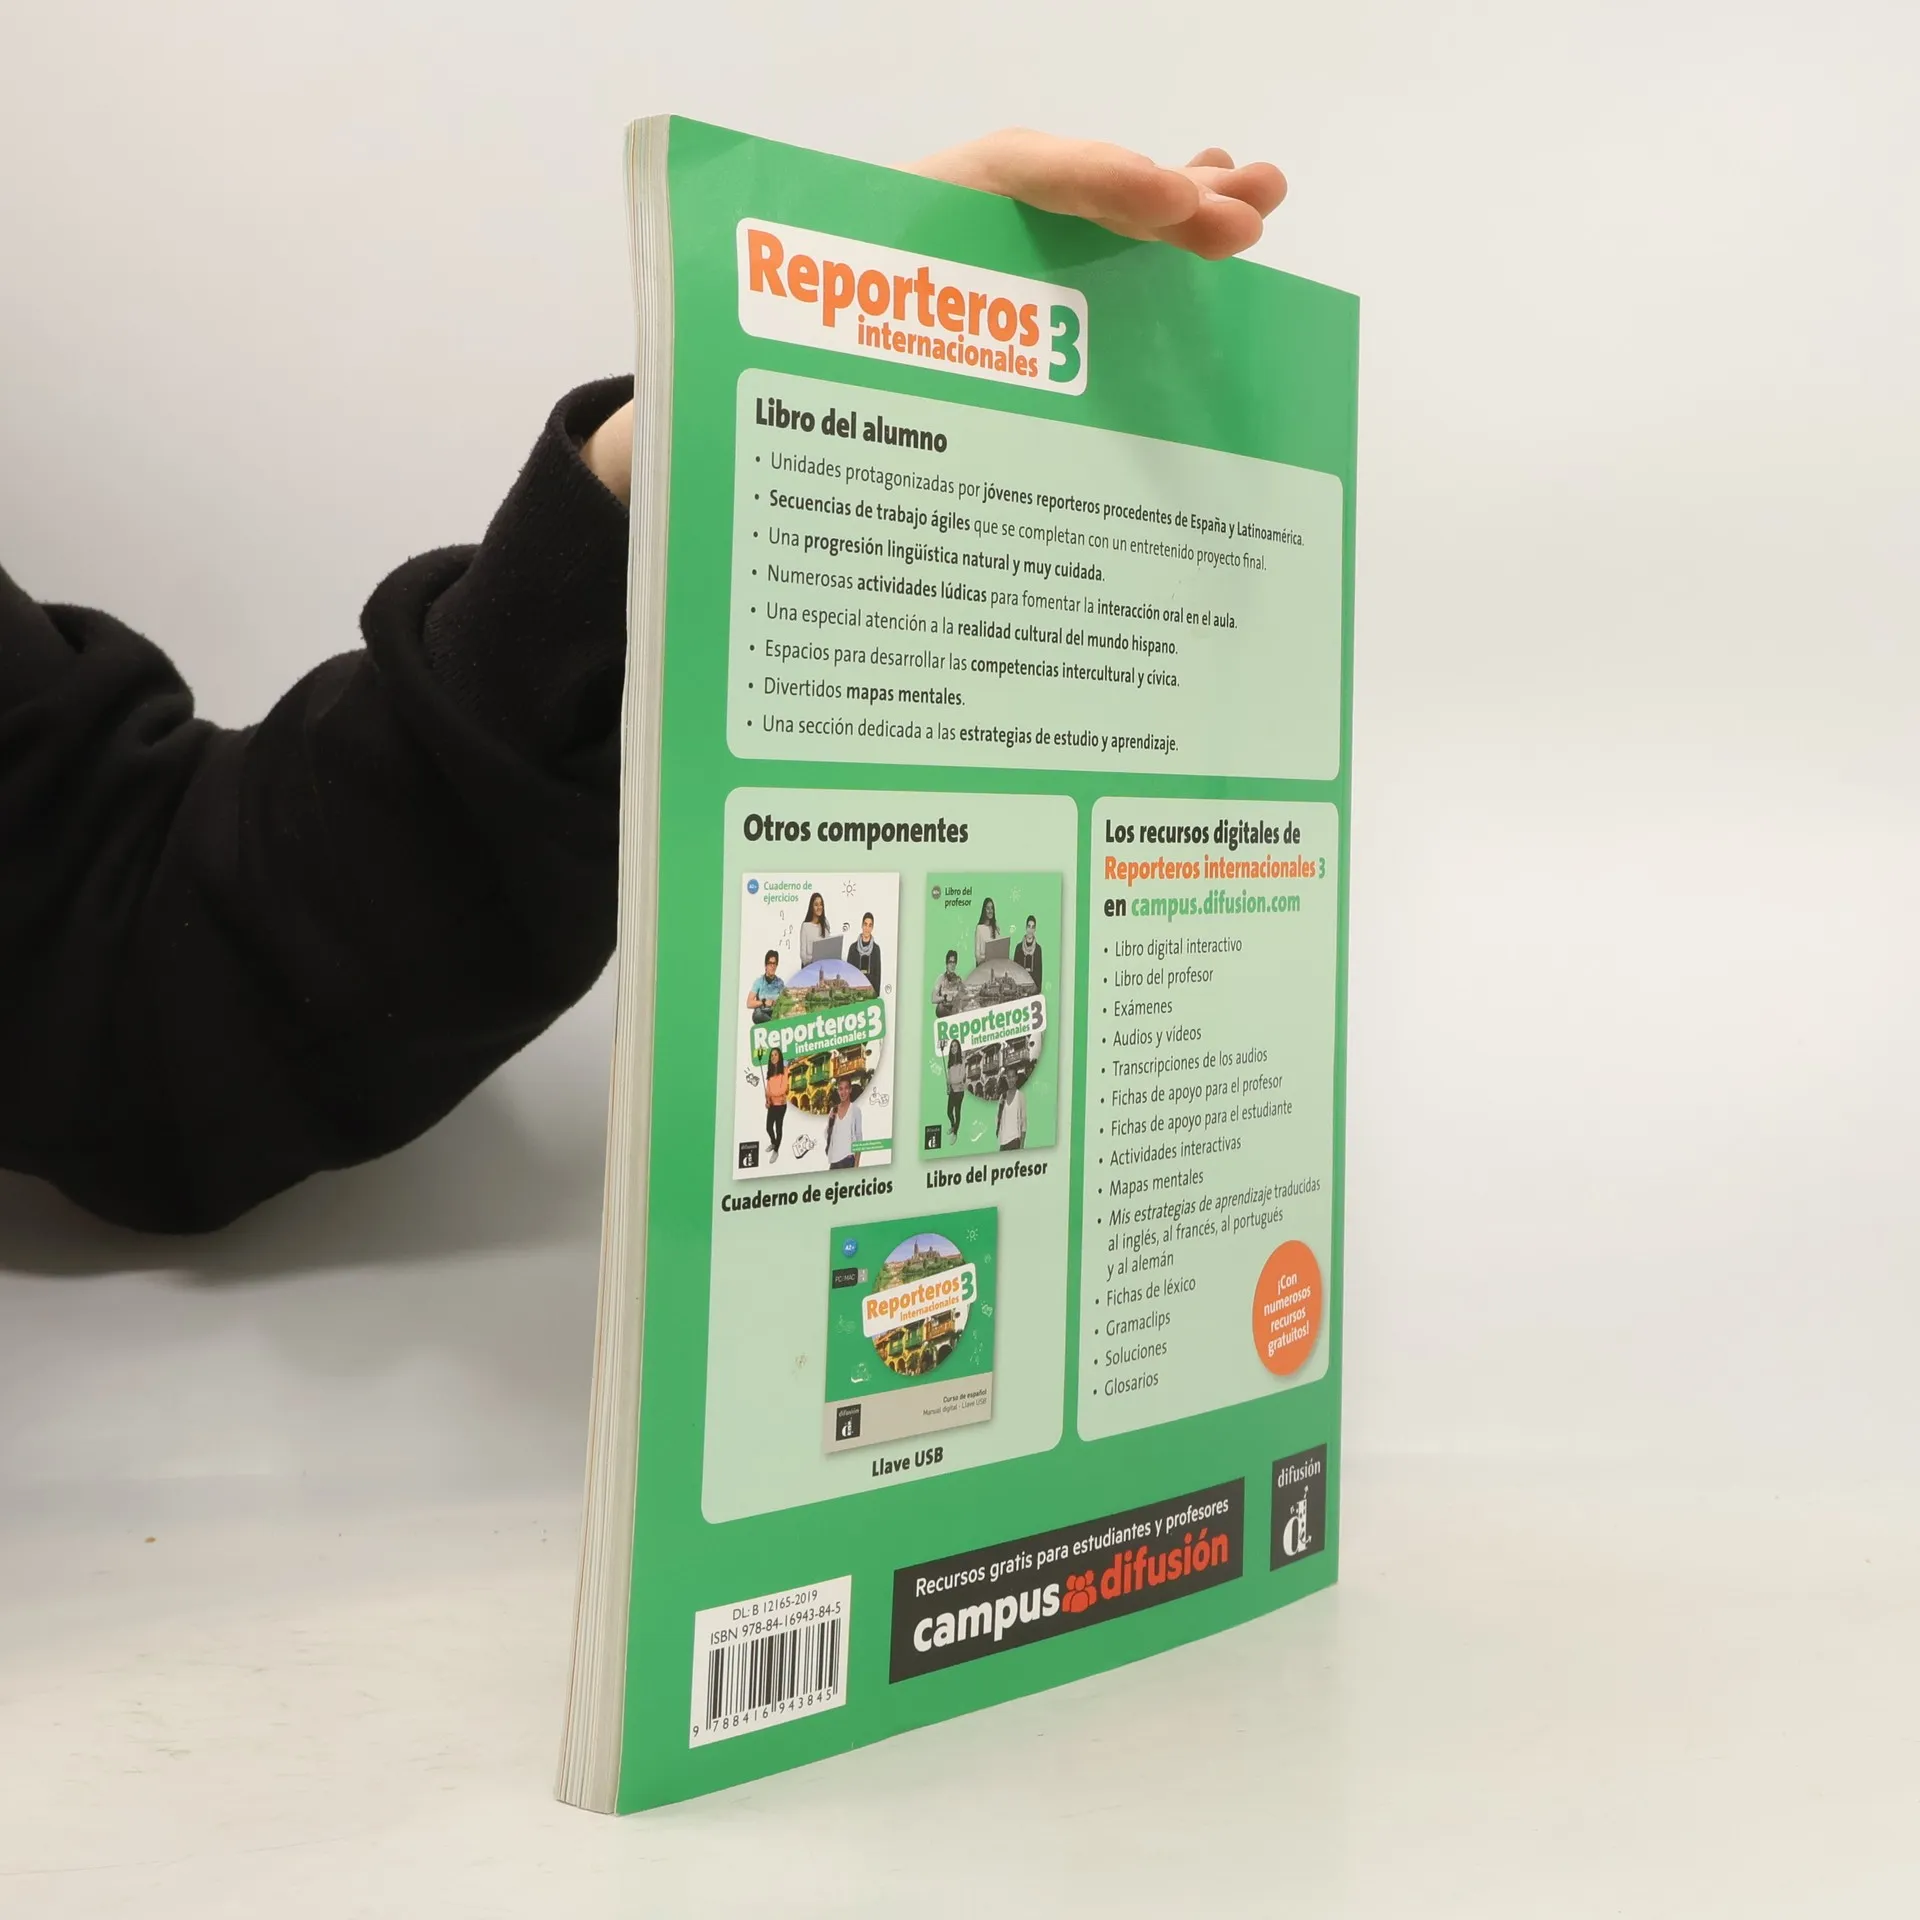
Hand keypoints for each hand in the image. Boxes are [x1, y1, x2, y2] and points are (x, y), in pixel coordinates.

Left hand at [578, 130, 1284, 503]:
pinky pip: (1083, 261)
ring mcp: (979, 270)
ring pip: (1086, 224)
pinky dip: (1153, 246)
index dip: (1088, 180)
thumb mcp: (760, 369)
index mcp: (885, 237)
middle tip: (1240, 220)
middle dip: (1157, 200)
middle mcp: (947, 242)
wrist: (724, 401)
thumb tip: (838, 412)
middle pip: (1064, 194)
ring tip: (1262, 205)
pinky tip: (1214, 245)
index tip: (1162, 202)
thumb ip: (801, 370)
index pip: (1003, 174)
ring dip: (1178, 211)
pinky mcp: (1001, 307)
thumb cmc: (743, 394)